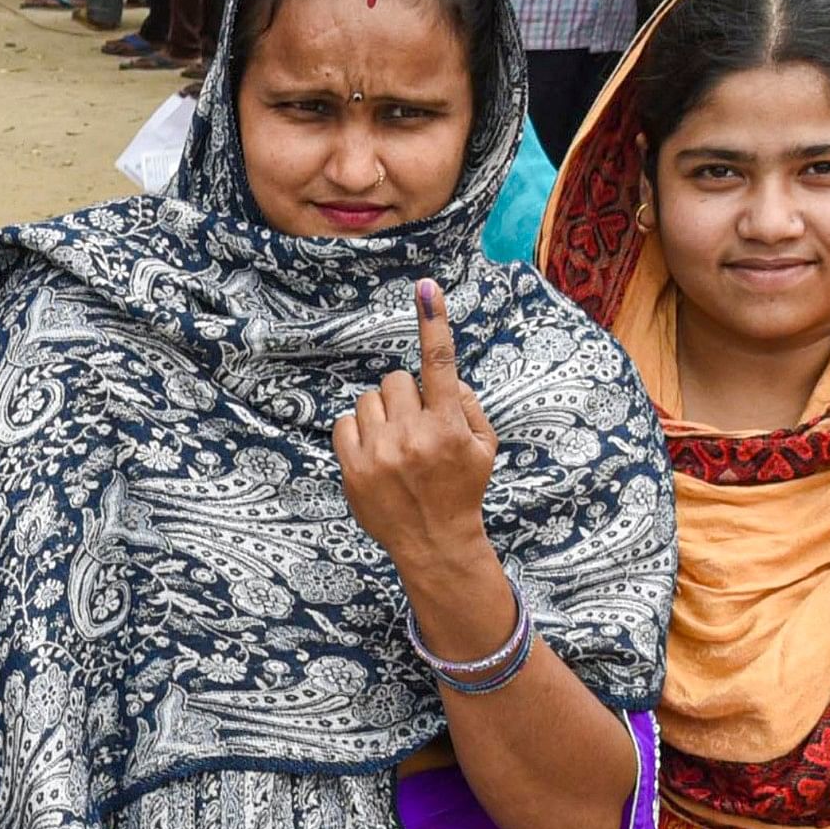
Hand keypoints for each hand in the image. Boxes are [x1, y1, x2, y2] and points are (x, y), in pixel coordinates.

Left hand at [336, 279, 498, 579]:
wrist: (434, 541)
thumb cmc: (462, 488)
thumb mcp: (484, 447)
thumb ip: (468, 405)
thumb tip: (446, 376)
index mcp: (448, 427)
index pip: (440, 364)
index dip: (433, 322)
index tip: (426, 287)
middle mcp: (413, 435)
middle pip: (396, 380)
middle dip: (406, 396)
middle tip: (416, 425)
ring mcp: (379, 452)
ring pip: (369, 399)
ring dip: (382, 413)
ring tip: (395, 442)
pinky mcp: (353, 467)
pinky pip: (345, 422)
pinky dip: (359, 431)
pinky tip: (374, 452)